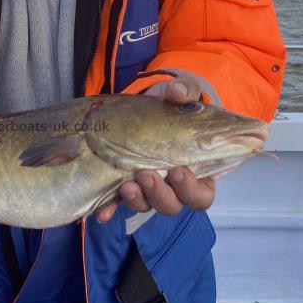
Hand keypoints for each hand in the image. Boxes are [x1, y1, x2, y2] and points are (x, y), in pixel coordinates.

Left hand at [96, 75, 216, 222]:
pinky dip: (110, 209)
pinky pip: (118, 204)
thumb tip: (178, 92)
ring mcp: (147, 188)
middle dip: (160, 194)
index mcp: (197, 170)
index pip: (201, 195)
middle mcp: (172, 186)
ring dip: (136, 200)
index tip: (180, 171)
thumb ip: (186, 90)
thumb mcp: (183, 92)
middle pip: (172, 205)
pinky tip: (101, 212)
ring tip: (126, 184)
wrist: (146, 103)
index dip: (192, 190)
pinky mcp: (124, 185)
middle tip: (147, 173)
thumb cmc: (174, 104)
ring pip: (146, 206)